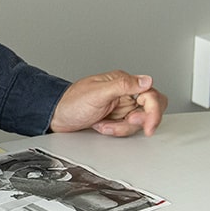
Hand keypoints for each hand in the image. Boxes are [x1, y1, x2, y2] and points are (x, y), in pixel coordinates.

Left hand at [50, 71, 165, 136]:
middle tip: (129, 123)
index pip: (151, 94)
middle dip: (142, 120)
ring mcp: (122, 106)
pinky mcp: (118, 118)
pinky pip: (128, 128)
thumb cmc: (72, 102)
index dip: (153, 110)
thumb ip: (123, 85)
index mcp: (123, 82)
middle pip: (150, 107)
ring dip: (121, 127)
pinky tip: (102, 125)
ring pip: (139, 121)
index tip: (148, 125)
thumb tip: (147, 80)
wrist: (57, 116)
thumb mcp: (98, 93)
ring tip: (104, 124)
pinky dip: (116, 131)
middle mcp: (125, 93)